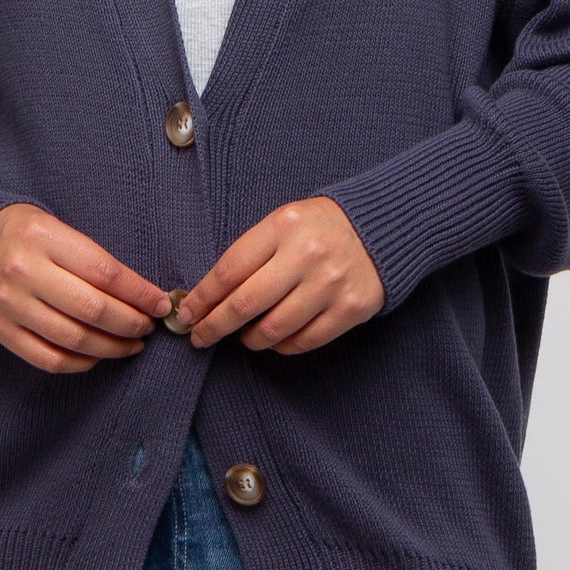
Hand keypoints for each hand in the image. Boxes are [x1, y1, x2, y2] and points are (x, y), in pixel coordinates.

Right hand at [0, 203, 171, 372]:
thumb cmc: (24, 233)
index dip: (139, 293)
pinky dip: (81, 363)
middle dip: (131, 323)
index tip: (161, 303)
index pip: (104, 272)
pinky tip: (98, 355)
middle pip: (92, 309)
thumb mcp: (56, 224)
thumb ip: (93, 257)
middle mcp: (24, 271)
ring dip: (112, 347)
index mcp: (44, 237)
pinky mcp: (2, 331)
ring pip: (74, 339)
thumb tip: (142, 294)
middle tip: (148, 326)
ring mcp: (10, 305)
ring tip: (132, 344)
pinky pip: (49, 359)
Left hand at [176, 197, 384, 355]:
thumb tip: (209, 297)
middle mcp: (306, 256)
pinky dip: (282, 346)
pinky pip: (303, 341)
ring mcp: (330, 284)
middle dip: (214, 326)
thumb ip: (250, 254)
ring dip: (250, 339)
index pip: (229, 271)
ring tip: (244, 336)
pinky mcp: (350, 309)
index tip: (187, 313)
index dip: (203, 298)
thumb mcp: (282, 222)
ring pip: (273, 329)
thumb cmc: (319, 227)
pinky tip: (275, 339)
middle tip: (200, 337)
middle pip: (245, 304)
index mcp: (283, 227)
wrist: (381, 227)